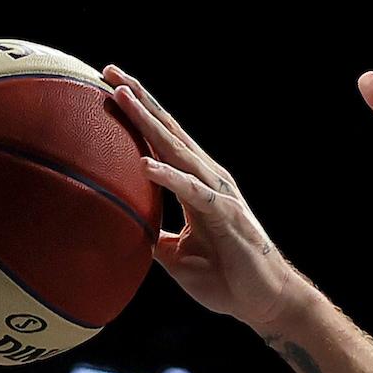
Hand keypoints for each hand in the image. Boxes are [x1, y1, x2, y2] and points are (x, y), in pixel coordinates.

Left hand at [105, 66, 310, 333]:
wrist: (264, 302)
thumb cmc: (225, 277)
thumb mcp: (175, 255)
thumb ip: (151, 235)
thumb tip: (121, 230)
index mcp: (195, 184)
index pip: (162, 141)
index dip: (138, 113)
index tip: (108, 84)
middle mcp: (207, 179)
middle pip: (169, 132)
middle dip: (140, 100)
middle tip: (110, 70)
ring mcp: (218, 194)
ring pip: (179, 151)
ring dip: (149, 123)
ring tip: (123, 98)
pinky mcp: (226, 216)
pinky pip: (192, 192)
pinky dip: (168, 177)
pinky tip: (144, 165)